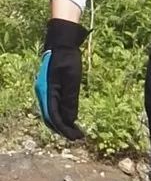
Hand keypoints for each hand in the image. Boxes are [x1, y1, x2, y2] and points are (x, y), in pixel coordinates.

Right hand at [34, 19, 86, 140]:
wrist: (60, 43)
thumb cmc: (67, 59)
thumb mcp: (72, 79)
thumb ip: (70, 99)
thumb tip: (69, 120)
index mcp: (47, 92)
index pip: (55, 117)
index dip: (66, 130)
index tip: (77, 137)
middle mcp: (43, 94)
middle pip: (51, 118)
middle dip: (64, 130)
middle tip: (78, 137)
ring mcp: (45, 91)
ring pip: (51, 113)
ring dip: (63, 124)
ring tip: (75, 131)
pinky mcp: (50, 89)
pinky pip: (53, 106)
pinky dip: (62, 115)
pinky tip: (70, 118)